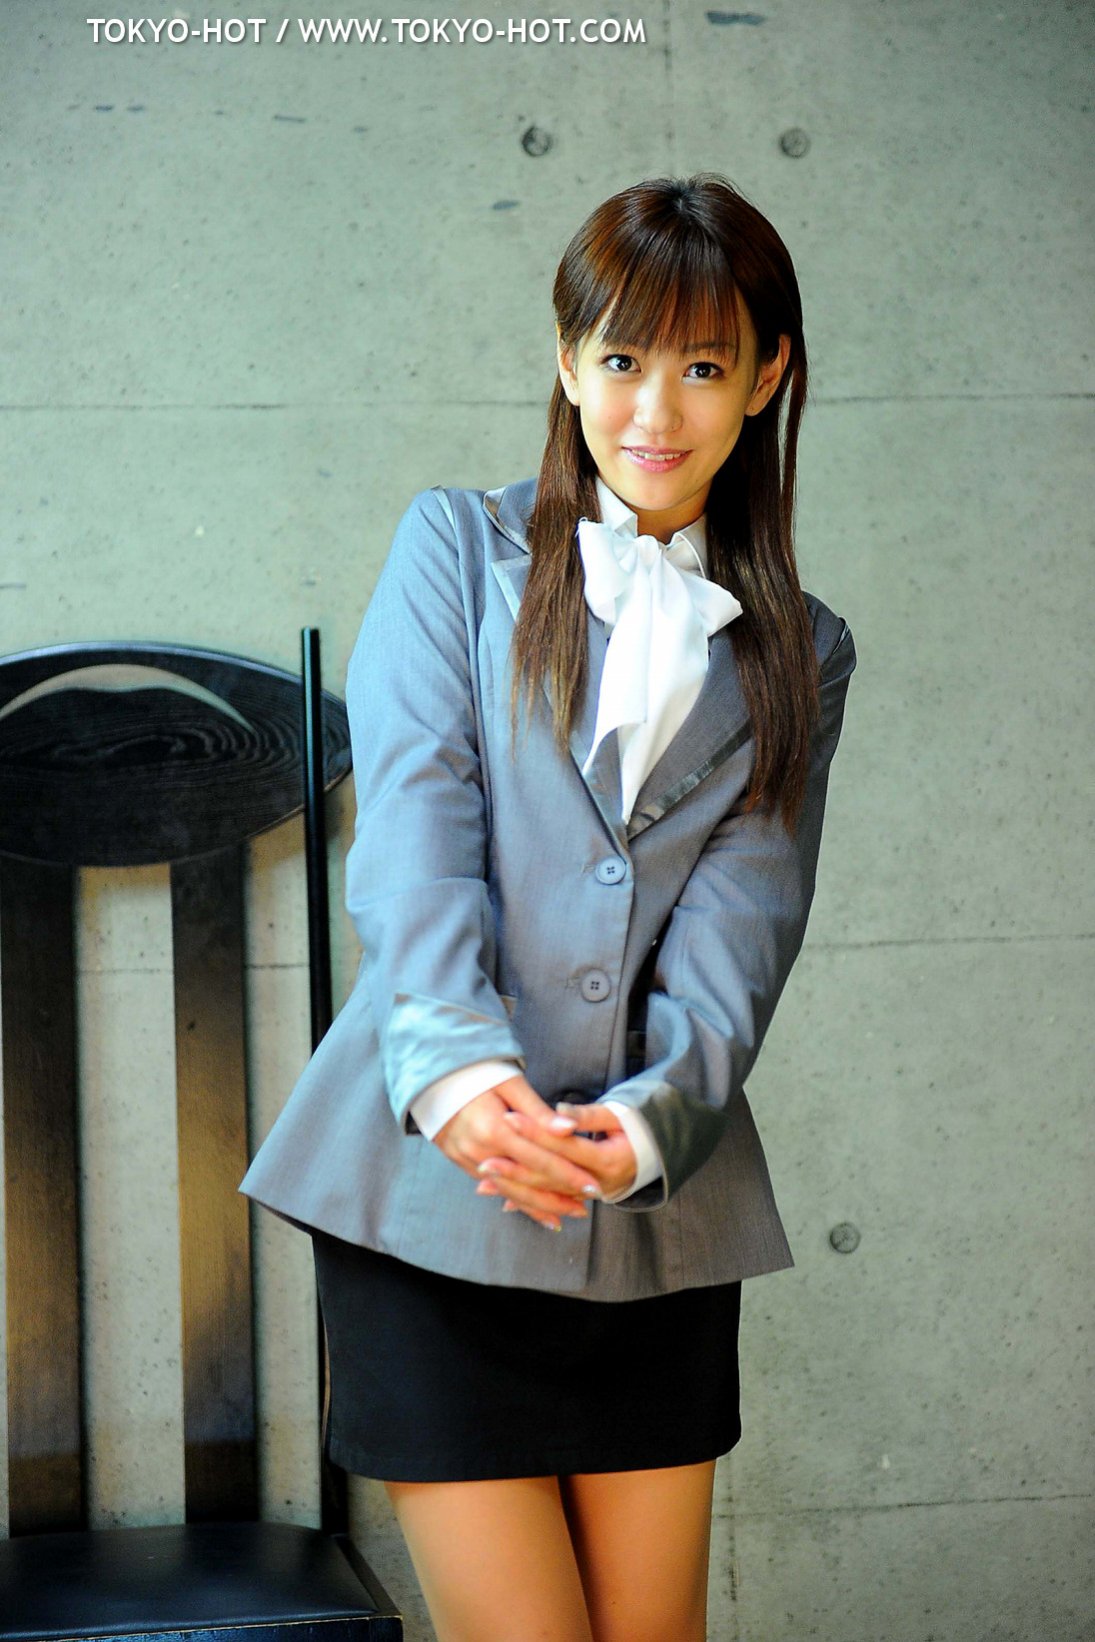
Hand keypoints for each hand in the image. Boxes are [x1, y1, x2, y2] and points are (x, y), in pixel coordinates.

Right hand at [432, 1074, 604, 1230]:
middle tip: (584, 1209)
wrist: (433, 1076)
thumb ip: (538, 1112)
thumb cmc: (478, 1073)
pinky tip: (531, 1210)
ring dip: (536, 1207)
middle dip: (556, 1199)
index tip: (593, 1186)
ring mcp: (467, 1159)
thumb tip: (569, 1130)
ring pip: (508, 1190)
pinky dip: (513, 1200)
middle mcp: (480, 1150)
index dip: (568, 1175)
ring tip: (562, 1219)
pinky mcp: (459, 1162)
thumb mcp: (510, 1084)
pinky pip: (492, 1187)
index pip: (540, 1158)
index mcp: (495, 1128)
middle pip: (525, 1182)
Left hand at [487, 1101, 638, 1205]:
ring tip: (485, 1180)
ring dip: (515, 1188)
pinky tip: (503, 1200)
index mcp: (606, 1159)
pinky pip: (552, 1201)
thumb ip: (588, 1115)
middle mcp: (597, 1183)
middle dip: (516, 1168)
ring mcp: (589, 1195)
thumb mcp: (618, 1115)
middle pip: (550, 1175)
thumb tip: (560, 1113)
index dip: (536, 1132)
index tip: (509, 1118)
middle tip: (485, 1161)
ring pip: (547, 1193)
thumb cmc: (633, 1128)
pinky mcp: (582, 1199)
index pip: (564, 1145)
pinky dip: (527, 1200)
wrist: (653, 1155)